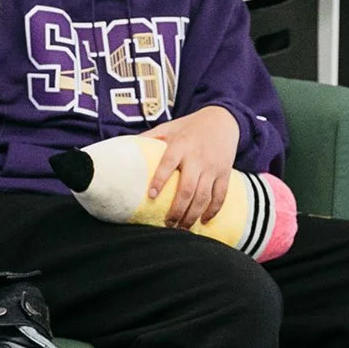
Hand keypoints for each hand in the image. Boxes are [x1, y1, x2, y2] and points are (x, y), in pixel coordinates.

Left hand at [139, 106, 239, 230]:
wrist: (223, 119)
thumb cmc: (190, 126)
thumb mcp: (169, 127)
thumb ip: (150, 138)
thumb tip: (124, 149)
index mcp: (181, 145)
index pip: (168, 163)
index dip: (159, 180)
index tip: (151, 196)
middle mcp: (197, 157)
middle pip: (187, 188)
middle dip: (177, 210)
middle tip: (167, 224)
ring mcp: (213, 166)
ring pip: (204, 196)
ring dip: (192, 215)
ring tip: (182, 228)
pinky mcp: (225, 172)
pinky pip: (221, 195)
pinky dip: (213, 210)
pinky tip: (204, 221)